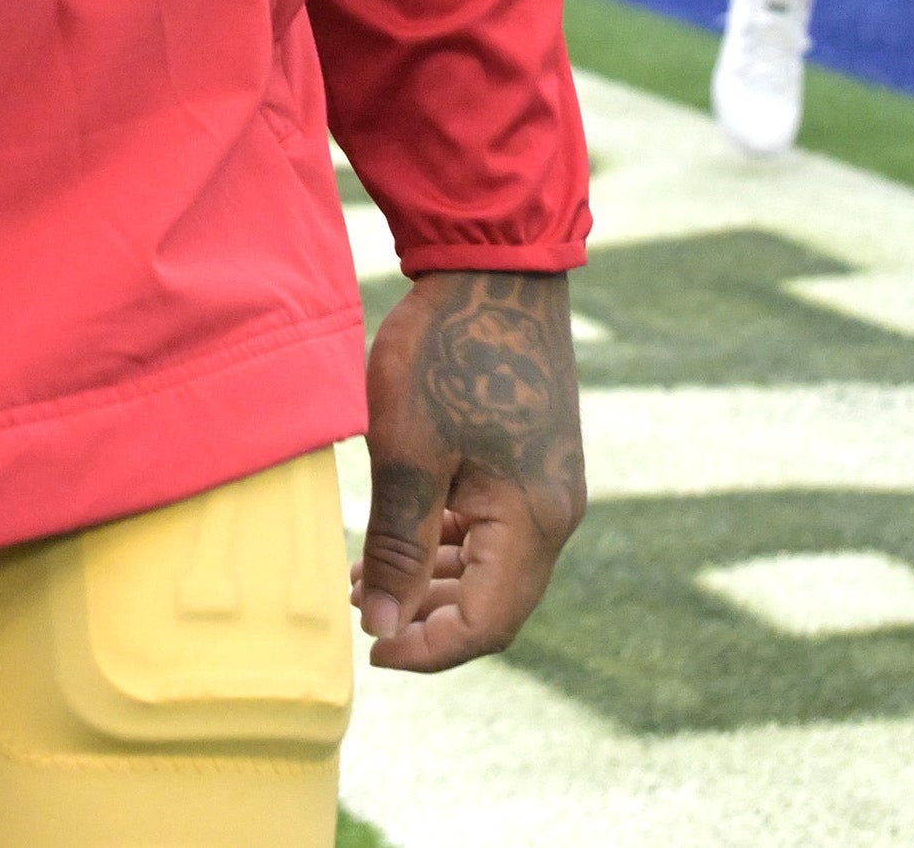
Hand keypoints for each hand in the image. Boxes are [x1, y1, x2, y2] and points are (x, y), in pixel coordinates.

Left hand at [356, 269, 583, 672]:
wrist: (496, 264)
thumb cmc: (450, 350)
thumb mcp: (409, 450)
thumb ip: (398, 546)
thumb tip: (384, 628)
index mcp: (534, 520)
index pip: (486, 624)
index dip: (426, 649)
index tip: (370, 649)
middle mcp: (554, 513)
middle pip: (494, 603)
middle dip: (426, 618)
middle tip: (359, 609)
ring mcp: (547, 485)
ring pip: (491, 567)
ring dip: (432, 582)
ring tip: (365, 577)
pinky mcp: (532, 460)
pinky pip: (493, 528)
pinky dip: (447, 544)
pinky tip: (399, 537)